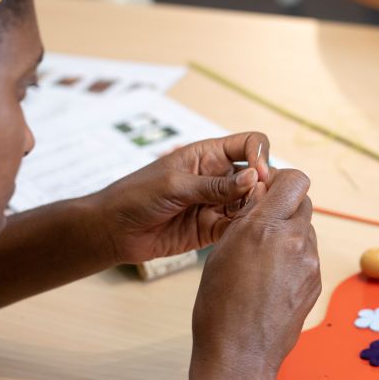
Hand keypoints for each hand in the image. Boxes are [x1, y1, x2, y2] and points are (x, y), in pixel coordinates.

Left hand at [91, 132, 270, 264]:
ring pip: (253, 203)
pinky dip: (246, 230)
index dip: (260, 156)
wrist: (113, 230)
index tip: (259, 175)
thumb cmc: (136, 196)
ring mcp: (218, 203)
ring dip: (258, 210)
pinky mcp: (213, 229)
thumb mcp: (175, 185)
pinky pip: (239, 227)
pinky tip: (245, 235)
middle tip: (260, 203)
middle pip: (257, 175)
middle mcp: (219, 177)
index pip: (250, 144)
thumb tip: (254, 179)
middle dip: (265, 186)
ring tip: (254, 221)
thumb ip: (214, 185)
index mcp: (209, 155)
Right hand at [191, 169, 319, 375]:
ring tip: (263, 259)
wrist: (239, 353)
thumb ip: (247, 217)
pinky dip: (294, 259)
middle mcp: (294, 240)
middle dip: (285, 207)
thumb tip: (262, 192)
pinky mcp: (316, 281)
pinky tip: (273, 279)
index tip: (268, 190)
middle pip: (303, 203)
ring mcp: (310, 262)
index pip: (295, 180)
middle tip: (263, 225)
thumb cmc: (219, 304)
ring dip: (289, 234)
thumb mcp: (223, 250)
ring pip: (305, 230)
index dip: (282, 181)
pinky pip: (308, 256)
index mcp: (266, 227)